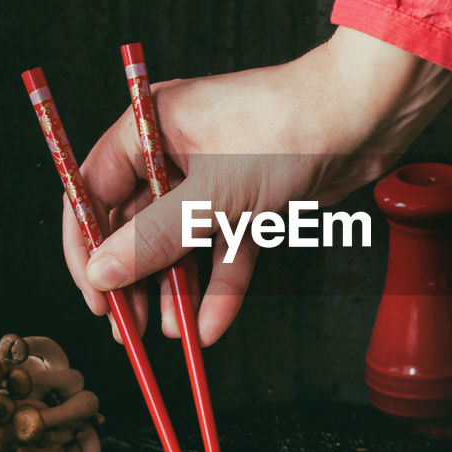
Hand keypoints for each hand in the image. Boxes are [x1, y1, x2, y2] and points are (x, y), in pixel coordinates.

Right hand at [63, 27, 451, 343]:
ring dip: (175, 289)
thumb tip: (101, 274)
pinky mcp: (248, 202)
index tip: (92, 294)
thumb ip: (154, 237)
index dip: (86, 244)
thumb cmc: (287, 129)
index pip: (93, 189)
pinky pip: (223, 250)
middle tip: (126, 328)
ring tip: (169, 333)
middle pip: (135, 223)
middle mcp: (174, 151)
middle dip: (133, 278)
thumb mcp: (214, 192)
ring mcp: (212, 178)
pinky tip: (211, 326)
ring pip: (180, 242)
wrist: (365, 119)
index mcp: (149, 126)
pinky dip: (219, 286)